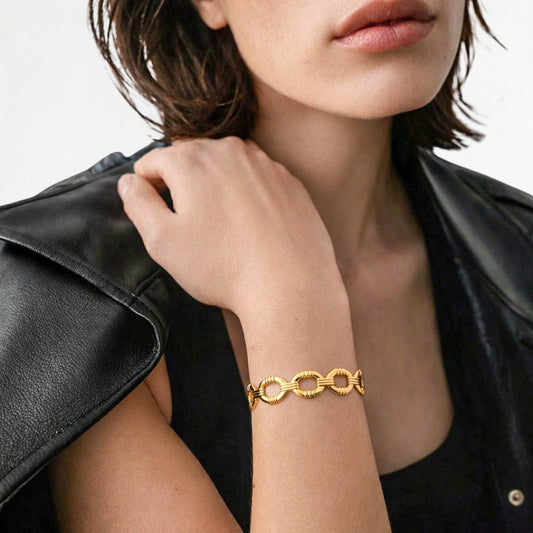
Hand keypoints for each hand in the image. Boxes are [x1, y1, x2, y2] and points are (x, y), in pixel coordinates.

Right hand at [117, 137, 340, 317]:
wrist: (290, 284)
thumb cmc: (223, 266)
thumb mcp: (163, 241)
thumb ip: (138, 204)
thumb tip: (129, 181)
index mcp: (191, 160)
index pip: (154, 160)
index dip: (148, 185)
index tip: (156, 211)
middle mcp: (229, 150)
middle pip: (190, 157)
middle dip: (182, 182)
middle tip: (188, 222)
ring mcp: (264, 163)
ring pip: (226, 164)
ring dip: (216, 184)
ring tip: (221, 224)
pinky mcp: (289, 180)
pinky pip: (257, 177)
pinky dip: (248, 192)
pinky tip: (251, 224)